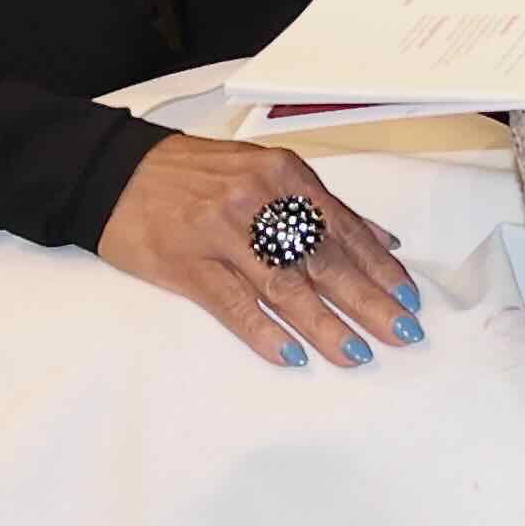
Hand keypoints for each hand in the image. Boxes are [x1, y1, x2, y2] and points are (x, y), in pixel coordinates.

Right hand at [98, 136, 419, 367]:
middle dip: (369, 300)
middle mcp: (260, 201)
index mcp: (285, 175)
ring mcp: (223, 233)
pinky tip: (291, 354)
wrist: (115, 173)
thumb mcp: (263, 171)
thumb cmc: (196, 175)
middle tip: (402, 331)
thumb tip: (380, 240)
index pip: (345, 229)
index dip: (380, 267)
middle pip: (324, 259)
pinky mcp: (188, 264)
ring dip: (325, 324)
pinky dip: (264, 332)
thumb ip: (318, 207)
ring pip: (286, 287)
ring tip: (357, 352)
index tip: (409, 297)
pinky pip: (234, 304)